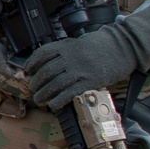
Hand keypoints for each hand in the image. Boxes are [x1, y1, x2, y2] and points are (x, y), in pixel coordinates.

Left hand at [25, 0, 149, 110]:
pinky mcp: (89, 81)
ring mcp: (80, 69)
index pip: (42, 54)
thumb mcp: (79, 43)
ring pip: (55, 84)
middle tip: (34, 89)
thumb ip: (65, 52)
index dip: (32, 63)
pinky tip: (53, 105)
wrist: (121, 47)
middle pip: (46, 72)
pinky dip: (58, 100)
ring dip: (44, 94)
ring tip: (40, 99)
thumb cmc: (100, 46)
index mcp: (66, 45)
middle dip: (37, 83)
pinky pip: (69, 93)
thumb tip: (48, 64)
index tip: (28, 71)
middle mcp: (71, 57)